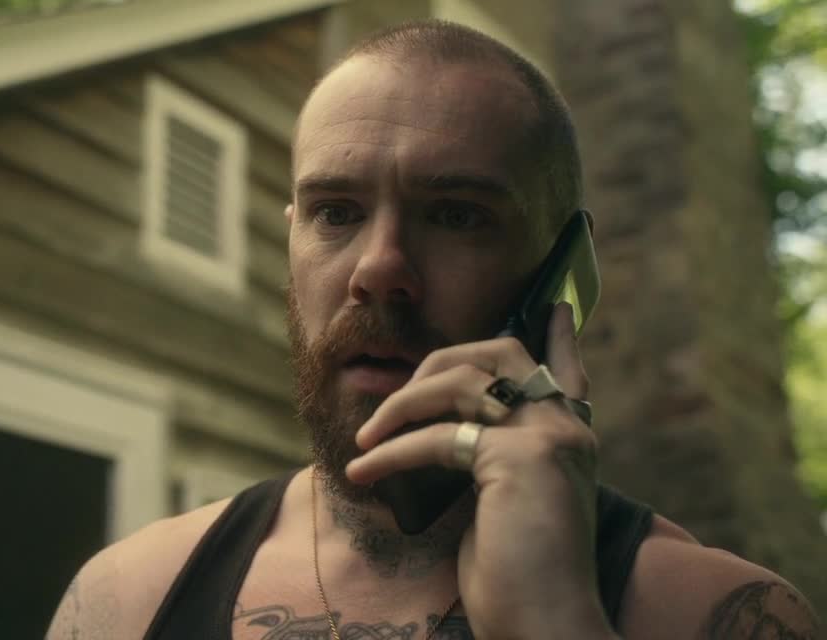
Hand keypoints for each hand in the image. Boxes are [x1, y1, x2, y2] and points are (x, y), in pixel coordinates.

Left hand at [344, 304, 614, 639]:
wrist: (545, 625)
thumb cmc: (517, 578)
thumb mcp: (505, 506)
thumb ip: (493, 461)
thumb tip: (455, 436)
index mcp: (571, 440)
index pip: (568, 372)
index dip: (557, 337)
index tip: (556, 304)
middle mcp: (568, 429)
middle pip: (499, 353)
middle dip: (436, 362)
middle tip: (394, 403)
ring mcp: (549, 438)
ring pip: (460, 382)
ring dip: (399, 406)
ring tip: (365, 441)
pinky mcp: (523, 459)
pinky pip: (438, 437)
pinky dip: (391, 453)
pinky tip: (363, 474)